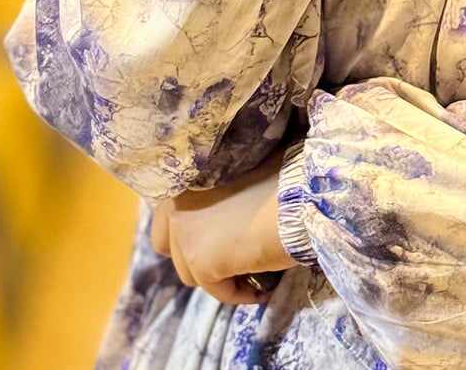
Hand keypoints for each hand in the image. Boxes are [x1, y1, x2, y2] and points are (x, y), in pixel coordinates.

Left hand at [149, 152, 300, 305]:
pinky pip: (216, 289)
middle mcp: (175, 203)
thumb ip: (223, 188)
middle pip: (167, 246)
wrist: (300, 195)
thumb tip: (225, 209)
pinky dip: (238, 291)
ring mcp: (183, 233)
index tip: (217, 238)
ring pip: (190, 272)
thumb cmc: (285, 176)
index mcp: (184, 177)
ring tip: (252, 270)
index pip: (165, 216)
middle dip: (194, 254)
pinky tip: (262, 287)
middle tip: (228, 256)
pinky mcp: (199, 262)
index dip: (190, 230)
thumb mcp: (245, 173)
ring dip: (218, 274)